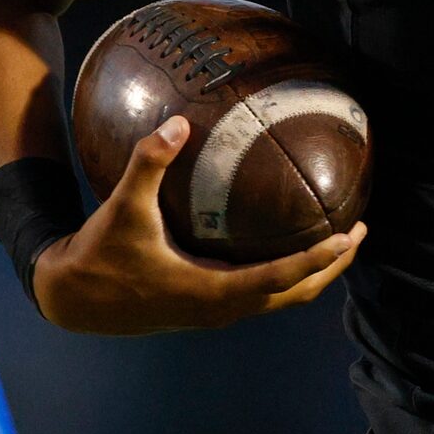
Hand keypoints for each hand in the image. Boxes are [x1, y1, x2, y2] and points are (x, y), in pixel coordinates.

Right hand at [30, 116, 361, 334]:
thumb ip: (149, 163)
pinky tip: (287, 242)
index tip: (349, 235)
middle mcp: (221, 309)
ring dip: (313, 274)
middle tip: (360, 232)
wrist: (73, 299)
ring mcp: (215, 312)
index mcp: (210, 292)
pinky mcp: (206, 307)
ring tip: (338, 239)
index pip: (280, 278)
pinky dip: (286, 274)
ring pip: (281, 299)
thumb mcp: (122, 207)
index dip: (318, 258)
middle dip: (331, 267)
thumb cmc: (99, 254)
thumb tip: (178, 122)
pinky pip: (262, 294)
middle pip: (295, 295)